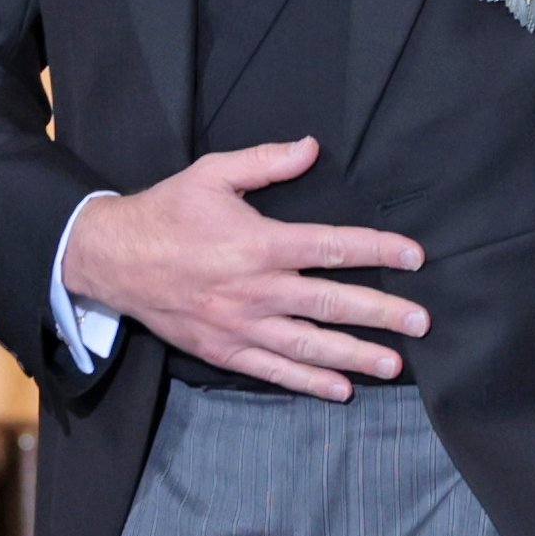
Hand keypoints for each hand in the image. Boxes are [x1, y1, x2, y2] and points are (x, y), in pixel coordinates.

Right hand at [64, 136, 427, 399]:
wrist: (112, 259)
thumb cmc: (166, 211)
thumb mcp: (212, 173)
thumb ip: (265, 161)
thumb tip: (311, 147)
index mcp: (259, 243)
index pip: (333, 247)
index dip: (378, 250)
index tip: (415, 257)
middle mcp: (256, 289)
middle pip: (332, 303)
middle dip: (382, 313)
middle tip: (422, 323)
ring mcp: (240, 326)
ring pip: (309, 345)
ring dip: (355, 356)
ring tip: (395, 365)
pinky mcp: (223, 350)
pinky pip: (274, 371)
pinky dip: (309, 381)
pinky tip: (342, 389)